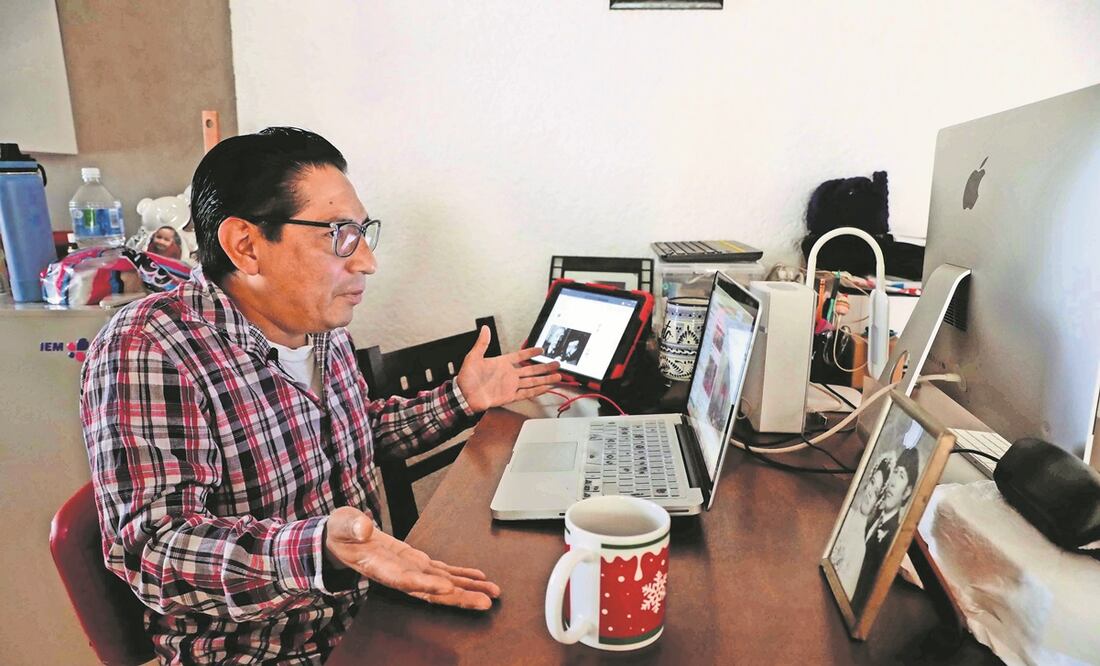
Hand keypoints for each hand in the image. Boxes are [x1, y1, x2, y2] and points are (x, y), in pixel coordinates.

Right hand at [324, 507, 499, 609]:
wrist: (342, 540)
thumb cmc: (341, 533)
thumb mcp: (342, 524)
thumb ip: (351, 527)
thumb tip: (364, 528)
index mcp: (379, 567)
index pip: (404, 580)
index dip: (426, 585)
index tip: (448, 588)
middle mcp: (398, 574)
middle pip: (431, 590)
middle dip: (458, 597)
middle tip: (484, 602)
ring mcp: (410, 570)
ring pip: (442, 584)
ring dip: (467, 589)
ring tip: (492, 593)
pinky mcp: (417, 562)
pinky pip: (442, 571)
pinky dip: (461, 575)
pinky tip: (479, 578)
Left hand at [456, 326, 561, 412]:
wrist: (463, 396)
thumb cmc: (466, 378)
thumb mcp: (473, 357)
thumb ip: (482, 343)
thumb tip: (485, 328)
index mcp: (501, 363)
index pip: (520, 356)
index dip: (530, 352)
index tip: (541, 350)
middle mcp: (508, 374)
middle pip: (531, 369)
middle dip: (544, 367)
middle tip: (556, 363)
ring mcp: (510, 386)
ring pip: (532, 381)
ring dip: (545, 379)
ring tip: (558, 376)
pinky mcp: (509, 396)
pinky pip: (526, 393)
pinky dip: (537, 391)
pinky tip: (546, 388)